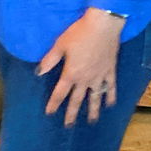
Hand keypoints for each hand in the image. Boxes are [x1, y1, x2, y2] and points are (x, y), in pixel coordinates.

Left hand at [38, 8, 124, 126]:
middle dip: (72, 113)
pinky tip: (110, 104)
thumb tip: (39, 72)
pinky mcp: (110, 70)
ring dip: (93, 110)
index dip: (54, 103)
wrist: (103, 25)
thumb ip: (50, 60)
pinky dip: (111, 96)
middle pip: (77, 99)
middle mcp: (85, 79)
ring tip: (91, 121)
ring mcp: (99, 76)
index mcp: (71, 73)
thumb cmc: (80, 32)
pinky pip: (111, 86)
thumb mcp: (61, 44)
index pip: (60, 93)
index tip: (49, 113)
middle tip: (69, 125)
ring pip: (95, 97)